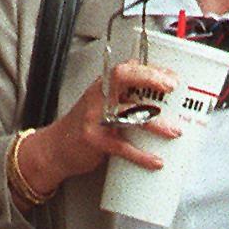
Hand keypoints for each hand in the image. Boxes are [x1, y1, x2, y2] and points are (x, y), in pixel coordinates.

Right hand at [17, 62, 181, 197]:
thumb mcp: (101, 107)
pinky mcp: (94, 140)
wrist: (54, 149)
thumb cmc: (83, 128)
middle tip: (171, 88)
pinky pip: (122, 146)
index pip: (126, 68)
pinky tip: (156, 161)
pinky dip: (141, 155)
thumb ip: (124, 101)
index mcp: (103, 87)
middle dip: (150, 78)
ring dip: (155, 123)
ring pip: (128, 113)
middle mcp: (98, 97)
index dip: (150, 69)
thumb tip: (161, 104)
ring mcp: (94, 117)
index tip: (171, 77)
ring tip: (174, 131)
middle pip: (124, 78)